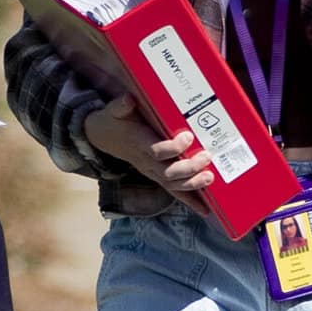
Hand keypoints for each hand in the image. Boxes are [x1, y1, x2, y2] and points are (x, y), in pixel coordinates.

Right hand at [83, 94, 212, 212]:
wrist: (102, 137)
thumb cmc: (114, 121)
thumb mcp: (113, 110)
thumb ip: (121, 106)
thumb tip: (128, 100)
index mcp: (138, 144)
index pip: (156, 152)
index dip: (172, 148)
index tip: (187, 137)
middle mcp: (146, 162)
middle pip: (168, 173)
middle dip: (189, 168)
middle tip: (206, 157)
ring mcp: (152, 171)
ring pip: (172, 184)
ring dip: (192, 185)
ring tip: (209, 178)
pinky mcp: (157, 176)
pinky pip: (173, 191)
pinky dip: (190, 201)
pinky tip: (205, 209)